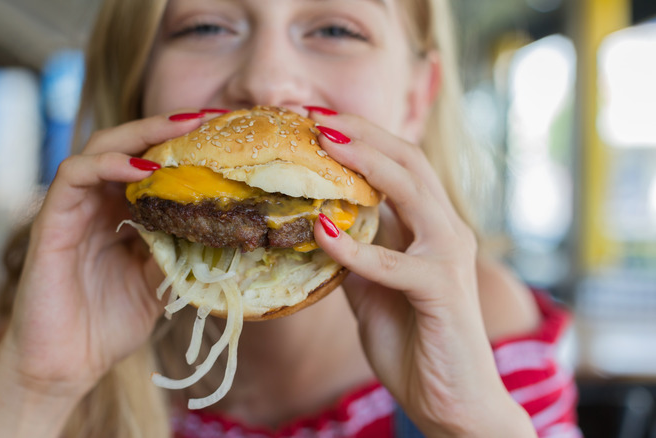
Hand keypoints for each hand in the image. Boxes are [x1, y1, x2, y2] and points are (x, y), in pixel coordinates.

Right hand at [0, 111, 208, 398]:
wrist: (65, 366)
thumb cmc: (108, 325)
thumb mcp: (158, 283)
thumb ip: (179, 251)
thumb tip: (222, 229)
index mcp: (122, 214)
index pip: (151, 164)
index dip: (183, 146)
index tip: (222, 133)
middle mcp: (97, 203)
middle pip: (129, 145)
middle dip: (166, 127)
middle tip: (207, 117)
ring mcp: (73, 209)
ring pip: (100, 148)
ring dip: (140, 135)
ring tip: (179, 131)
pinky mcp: (51, 221)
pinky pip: (73, 176)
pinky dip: (106, 164)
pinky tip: (140, 167)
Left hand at [309, 113, 533, 436]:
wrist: (451, 400)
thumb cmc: (412, 340)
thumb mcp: (369, 289)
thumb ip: (352, 256)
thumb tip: (315, 229)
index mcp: (429, 226)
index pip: (399, 164)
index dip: (361, 137)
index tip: (315, 119)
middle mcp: (445, 230)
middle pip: (408, 161)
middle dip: (362, 133)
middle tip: (315, 115)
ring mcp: (447, 257)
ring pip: (411, 192)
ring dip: (366, 165)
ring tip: (325, 145)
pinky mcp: (442, 289)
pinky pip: (395, 263)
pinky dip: (357, 249)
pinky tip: (323, 233)